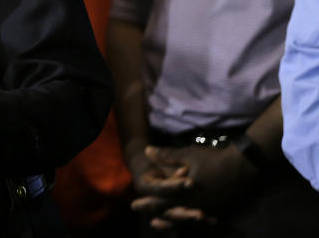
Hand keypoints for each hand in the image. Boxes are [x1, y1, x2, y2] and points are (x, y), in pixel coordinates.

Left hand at [130, 144, 256, 229]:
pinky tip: (185, 220)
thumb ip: (166, 156)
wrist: (243, 166)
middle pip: (172, 211)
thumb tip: (147, 151)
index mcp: (186, 193)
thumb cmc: (213, 159)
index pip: (162, 200)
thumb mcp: (187, 154)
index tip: (133, 205)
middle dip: (156, 213)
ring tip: (156, 223)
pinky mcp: (216, 207)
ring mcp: (207, 207)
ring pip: (185, 218)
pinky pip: (199, 216)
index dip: (148, 203)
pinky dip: (188, 219)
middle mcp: (196, 204)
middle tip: (143, 218)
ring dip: (170, 220)